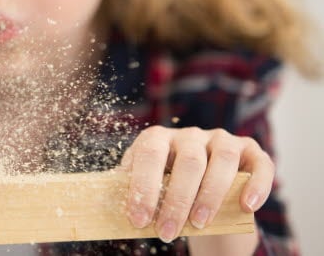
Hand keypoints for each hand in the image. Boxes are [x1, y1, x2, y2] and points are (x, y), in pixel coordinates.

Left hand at [118, 126, 274, 242]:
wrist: (201, 191)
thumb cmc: (166, 189)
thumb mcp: (147, 187)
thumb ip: (131, 189)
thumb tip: (107, 204)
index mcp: (158, 138)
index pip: (149, 155)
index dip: (143, 188)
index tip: (138, 220)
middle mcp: (190, 134)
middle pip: (188, 162)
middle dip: (177, 201)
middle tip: (167, 233)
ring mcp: (222, 139)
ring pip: (222, 160)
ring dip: (210, 194)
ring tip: (198, 224)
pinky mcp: (251, 151)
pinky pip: (259, 164)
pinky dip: (256, 185)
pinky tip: (246, 206)